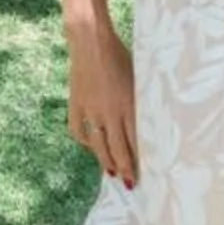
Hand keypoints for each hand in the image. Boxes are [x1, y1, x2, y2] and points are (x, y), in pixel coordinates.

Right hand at [64, 31, 138, 185]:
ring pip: (97, 144)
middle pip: (117, 149)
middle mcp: (109, 112)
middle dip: (124, 169)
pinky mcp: (75, 103)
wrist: (91, 40)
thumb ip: (141, 103)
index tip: (145, 175)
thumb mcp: (139, 79)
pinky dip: (84, 140)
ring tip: (111, 173)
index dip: (139, 161)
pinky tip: (90, 145)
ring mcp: (89, 110)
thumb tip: (148, 123)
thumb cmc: (122, 55)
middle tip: (129, 184)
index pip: (136, 142)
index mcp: (128, 106)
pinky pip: (78, 129)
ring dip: (105, 161)